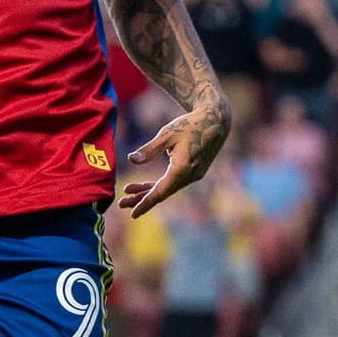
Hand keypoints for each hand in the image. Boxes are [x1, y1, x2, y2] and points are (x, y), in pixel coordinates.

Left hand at [120, 101, 231, 218]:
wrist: (215, 122)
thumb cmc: (189, 125)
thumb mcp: (166, 134)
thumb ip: (149, 149)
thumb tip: (131, 160)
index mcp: (182, 168)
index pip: (160, 191)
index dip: (145, 203)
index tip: (133, 214)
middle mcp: (189, 176)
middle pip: (162, 193)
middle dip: (142, 199)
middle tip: (121, 204)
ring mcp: (194, 175)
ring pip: (168, 188)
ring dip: (149, 192)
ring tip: (128, 193)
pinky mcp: (194, 172)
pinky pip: (174, 182)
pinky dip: (159, 185)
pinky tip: (144, 186)